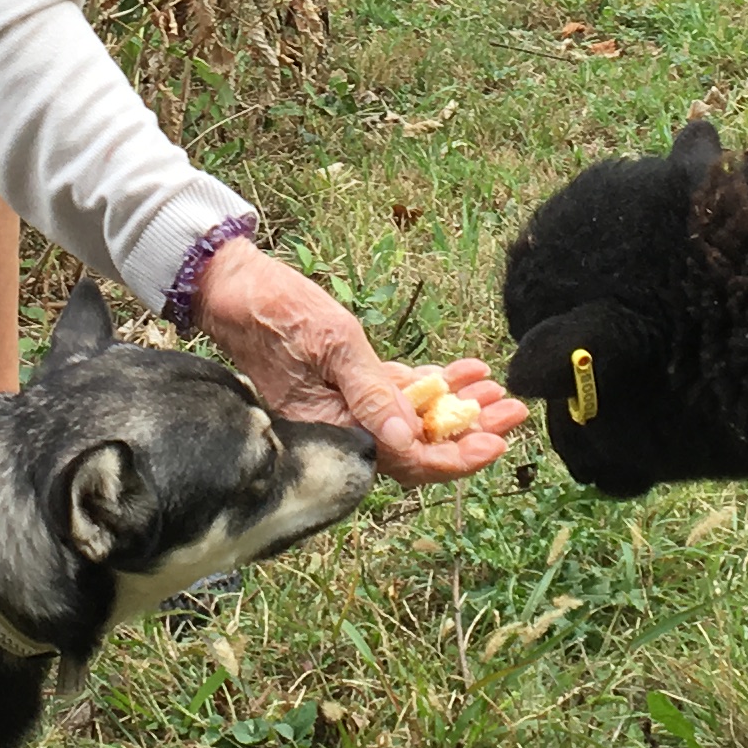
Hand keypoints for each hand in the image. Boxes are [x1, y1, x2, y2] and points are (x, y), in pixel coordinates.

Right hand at [192, 238, 527, 486]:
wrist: (232, 285)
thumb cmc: (277, 310)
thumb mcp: (332, 344)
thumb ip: (371, 392)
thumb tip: (408, 437)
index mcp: (334, 428)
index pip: (405, 461)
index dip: (455, 459)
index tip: (496, 444)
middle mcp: (341, 426)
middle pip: (417, 446)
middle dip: (470, 433)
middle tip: (514, 414)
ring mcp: (343, 406)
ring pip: (412, 421)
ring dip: (458, 407)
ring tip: (500, 391)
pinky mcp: (344, 384)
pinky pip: (396, 396)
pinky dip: (431, 386)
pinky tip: (465, 370)